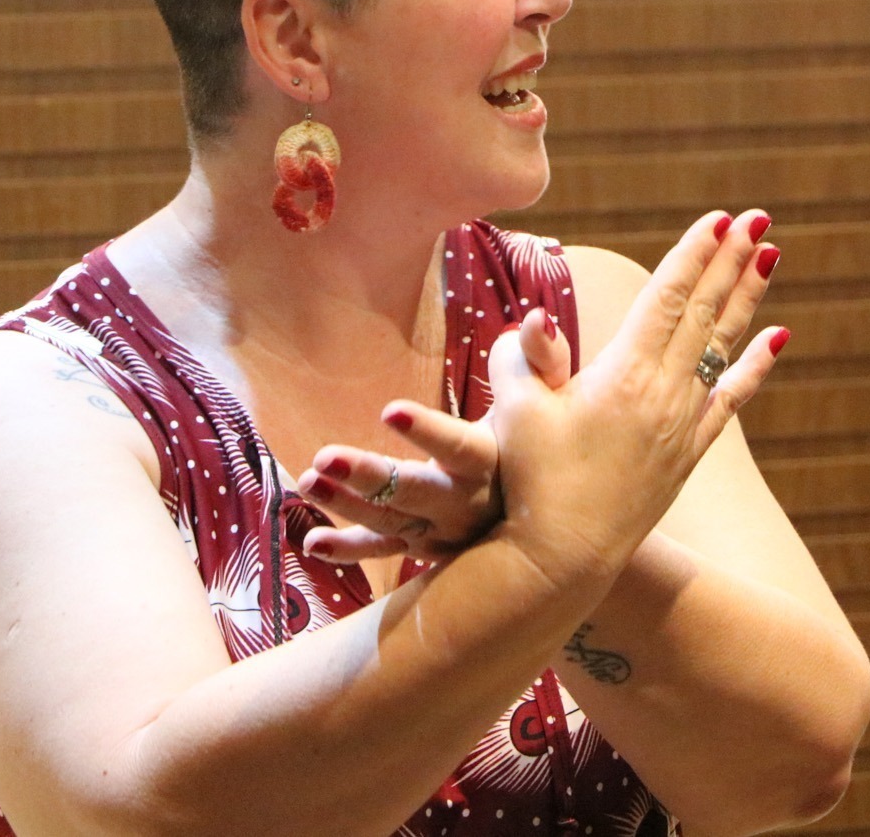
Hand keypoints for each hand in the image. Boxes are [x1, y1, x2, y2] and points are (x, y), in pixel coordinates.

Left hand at [295, 322, 573, 565]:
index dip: (427, 432)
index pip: (460, 448)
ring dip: (347, 505)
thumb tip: (536, 318)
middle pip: (416, 493)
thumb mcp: (551, 399)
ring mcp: (444, 532)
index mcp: (494, 463)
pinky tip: (311, 545)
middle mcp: (467, 505)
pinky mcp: (427, 546)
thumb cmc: (547, 440)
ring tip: (308, 480)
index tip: (389, 411)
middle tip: (324, 458)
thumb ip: (540, 358)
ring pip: (391, 523)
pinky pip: (385, 551)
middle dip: (371, 478)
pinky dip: (349, 549)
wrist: (562, 517)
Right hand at [487, 208, 787, 579]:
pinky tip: (778, 340)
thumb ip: (521, 355)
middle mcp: (663, 396)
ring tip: (770, 255)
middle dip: (729, 261)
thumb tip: (535, 319)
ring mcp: (681, 426)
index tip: (718, 218)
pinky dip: (755, 367)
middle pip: (704, 313)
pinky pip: (730, 400)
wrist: (560, 560)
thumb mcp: (512, 410)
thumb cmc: (527, 481)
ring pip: (723, 348)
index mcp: (623, 375)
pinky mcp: (685, 455)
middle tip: (757, 218)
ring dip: (746, 299)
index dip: (692, 255)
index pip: (667, 299)